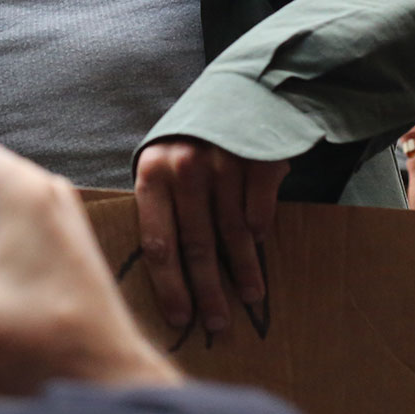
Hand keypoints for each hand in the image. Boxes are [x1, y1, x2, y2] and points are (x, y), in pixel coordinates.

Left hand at [133, 138, 287, 334]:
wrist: (242, 89)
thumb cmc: (195, 139)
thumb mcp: (167, 161)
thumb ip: (162, 205)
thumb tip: (166, 274)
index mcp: (153, 172)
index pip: (158, 242)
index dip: (169, 286)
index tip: (179, 318)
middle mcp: (185, 168)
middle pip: (196, 246)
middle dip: (207, 291)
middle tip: (216, 324)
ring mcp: (223, 162)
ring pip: (232, 234)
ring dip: (242, 271)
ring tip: (249, 297)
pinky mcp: (258, 158)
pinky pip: (259, 211)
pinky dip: (260, 233)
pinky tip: (261, 247)